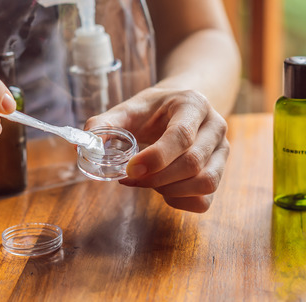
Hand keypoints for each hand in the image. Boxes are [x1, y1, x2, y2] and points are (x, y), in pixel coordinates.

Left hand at [85, 87, 228, 212]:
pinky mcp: (220, 172)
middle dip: (157, 178)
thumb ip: (104, 125)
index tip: (130, 169)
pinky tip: (163, 189)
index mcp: (194, 104)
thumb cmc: (153, 110)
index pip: (181, 136)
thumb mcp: (128, 109)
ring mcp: (223, 151)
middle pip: (193, 163)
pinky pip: (205, 199)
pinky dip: (180, 201)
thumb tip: (82, 147)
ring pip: (205, 183)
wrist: (181, 106)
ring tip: (148, 182)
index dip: (155, 158)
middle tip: (130, 177)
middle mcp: (216, 126)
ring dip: (170, 190)